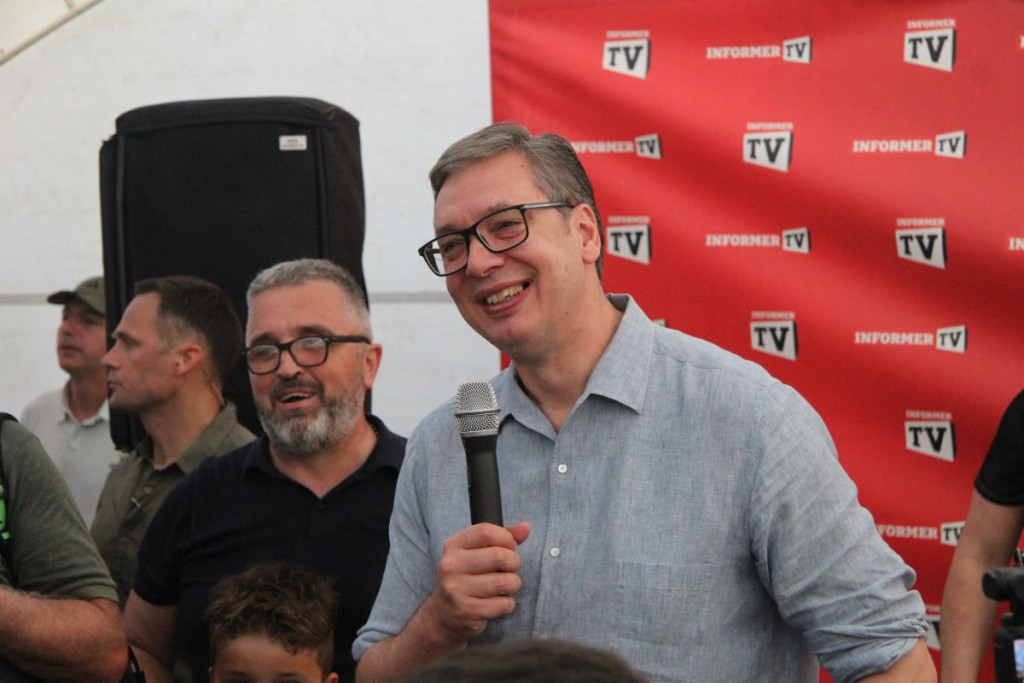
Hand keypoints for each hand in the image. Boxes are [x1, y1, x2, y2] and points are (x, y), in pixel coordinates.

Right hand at [422, 521, 530, 643]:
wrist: (443, 615)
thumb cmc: (466, 578)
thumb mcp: (476, 552)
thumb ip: (501, 538)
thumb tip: (526, 527)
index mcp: (453, 546)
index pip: (485, 531)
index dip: (506, 538)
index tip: (509, 547)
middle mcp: (451, 566)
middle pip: (499, 556)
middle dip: (514, 562)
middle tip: (510, 569)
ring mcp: (457, 590)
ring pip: (505, 582)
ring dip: (513, 584)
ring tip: (505, 586)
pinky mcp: (467, 611)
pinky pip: (504, 604)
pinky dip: (507, 603)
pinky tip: (497, 602)